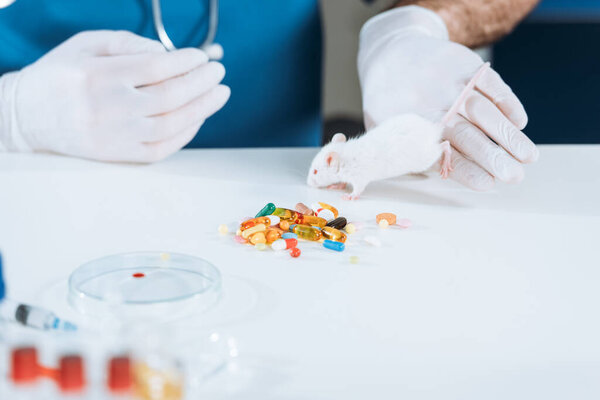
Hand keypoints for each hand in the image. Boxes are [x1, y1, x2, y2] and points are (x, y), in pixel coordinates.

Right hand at [0, 30, 229, 161]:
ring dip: (203, 109)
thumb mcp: (85, 44)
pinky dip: (186, 134)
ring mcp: (115, 136)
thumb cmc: (60, 74)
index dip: (187, 62)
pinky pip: (162, 148)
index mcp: (98, 75)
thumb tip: (168, 54)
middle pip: (170, 96)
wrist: (28, 116)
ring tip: (220, 94)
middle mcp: (108, 108)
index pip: (156, 67)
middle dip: (202, 83)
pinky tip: (199, 118)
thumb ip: (127, 42)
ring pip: (171, 125)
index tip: (202, 57)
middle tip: (219, 73)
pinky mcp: (118, 155)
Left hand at [358, 7, 537, 190]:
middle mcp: (433, 106)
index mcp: (411, 128)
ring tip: (529, 157)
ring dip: (508, 135)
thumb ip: (405, 152)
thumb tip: (429, 179)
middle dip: (493, 157)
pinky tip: (520, 123)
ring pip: (484, 112)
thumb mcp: (384, 128)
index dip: (467, 170)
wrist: (390, 51)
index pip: (442, 155)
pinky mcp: (466, 65)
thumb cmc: (389, 100)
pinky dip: (508, 103)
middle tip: (514, 176)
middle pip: (466, 135)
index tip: (488, 184)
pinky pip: (491, 85)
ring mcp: (451, 84)